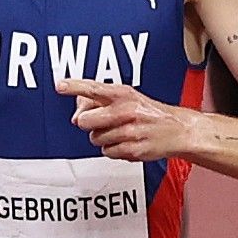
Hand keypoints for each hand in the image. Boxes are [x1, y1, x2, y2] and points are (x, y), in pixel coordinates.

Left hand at [57, 78, 197, 162]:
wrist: (178, 130)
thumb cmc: (148, 112)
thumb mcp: (127, 98)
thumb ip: (99, 101)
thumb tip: (76, 114)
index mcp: (123, 94)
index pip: (93, 88)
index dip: (74, 86)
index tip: (59, 85)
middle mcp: (126, 111)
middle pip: (85, 121)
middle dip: (89, 124)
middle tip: (102, 122)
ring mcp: (129, 131)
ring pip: (95, 139)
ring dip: (103, 138)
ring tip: (120, 132)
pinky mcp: (132, 149)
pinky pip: (107, 152)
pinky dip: (113, 149)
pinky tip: (126, 142)